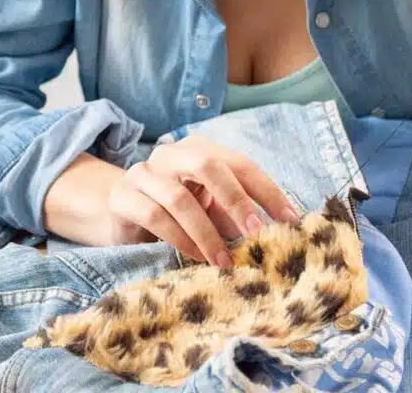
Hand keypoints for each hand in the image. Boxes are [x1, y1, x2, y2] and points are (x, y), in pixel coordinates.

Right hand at [105, 134, 299, 267]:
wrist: (121, 215)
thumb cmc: (176, 214)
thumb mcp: (209, 209)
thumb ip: (234, 213)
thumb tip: (275, 231)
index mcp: (199, 150)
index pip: (239, 164)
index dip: (267, 190)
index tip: (290, 220)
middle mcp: (170, 154)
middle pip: (207, 166)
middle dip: (236, 200)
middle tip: (257, 234)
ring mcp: (143, 173)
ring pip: (179, 198)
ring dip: (207, 233)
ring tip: (225, 261)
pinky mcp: (122, 196)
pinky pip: (155, 216)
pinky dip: (180, 240)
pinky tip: (196, 258)